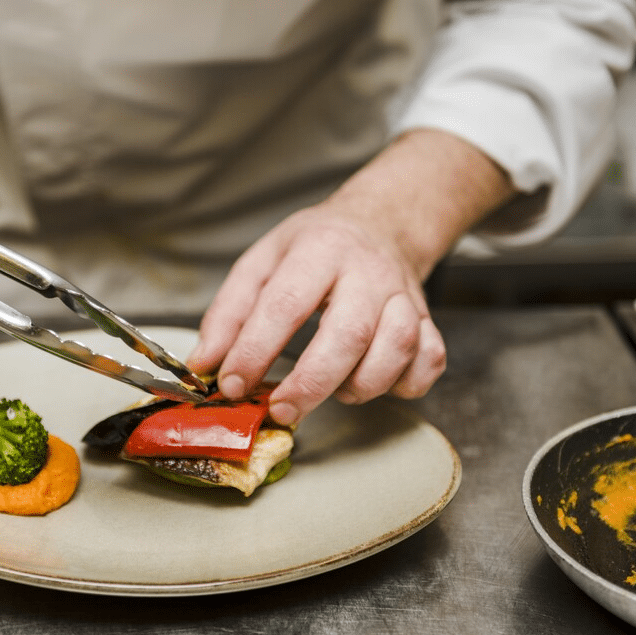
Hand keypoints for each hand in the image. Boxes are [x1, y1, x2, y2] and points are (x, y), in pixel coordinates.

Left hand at [189, 129, 515, 424]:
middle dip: (311, 383)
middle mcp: (367, 272)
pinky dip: (405, 384)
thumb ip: (228, 314)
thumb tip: (205, 364)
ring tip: (333, 392)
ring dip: (362, 384)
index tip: (232, 384)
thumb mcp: (261, 262)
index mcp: (318, 250)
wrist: (380, 223)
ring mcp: (404, 296)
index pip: (285, 303)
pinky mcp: (427, 319)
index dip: (255, 350)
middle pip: (348, 334)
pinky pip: (429, 361)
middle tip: (280, 411)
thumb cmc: (314, 248)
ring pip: (397, 349)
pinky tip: (377, 384)